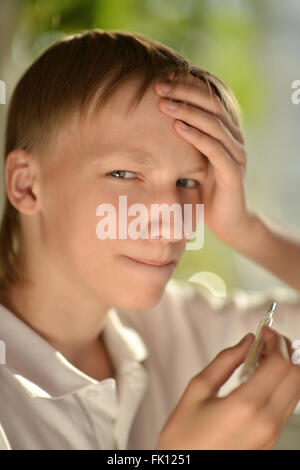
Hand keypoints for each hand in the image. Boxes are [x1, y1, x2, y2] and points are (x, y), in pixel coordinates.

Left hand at [154, 76, 253, 244]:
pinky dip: (196, 136)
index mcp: (225, 132)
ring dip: (187, 111)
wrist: (228, 221)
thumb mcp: (191, 163)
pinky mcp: (233, 173)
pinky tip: (177, 127)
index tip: (162, 78)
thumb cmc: (205, 191)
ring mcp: (236, 155)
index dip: (187, 85)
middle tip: (159, 85)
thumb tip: (149, 127)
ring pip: (213, 124)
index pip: (208, 99)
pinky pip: (215, 150)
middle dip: (184, 92)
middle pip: (212, 105)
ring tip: (163, 102)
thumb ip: (181, 144)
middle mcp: (234, 138)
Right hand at [155, 327, 299, 449]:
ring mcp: (272, 434)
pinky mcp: (271, 440)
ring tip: (261, 358)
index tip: (264, 331)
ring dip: (285, 368)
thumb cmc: (184, 437)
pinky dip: (280, 385)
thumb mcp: (197, 390)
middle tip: (266, 341)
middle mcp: (267, 422)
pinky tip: (260, 378)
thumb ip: (225, 361)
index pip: (281, 363)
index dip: (276, 341)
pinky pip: (287, 406)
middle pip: (296, 376)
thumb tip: (246, 341)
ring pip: (295, 391)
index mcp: (247, 406)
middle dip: (285, 351)